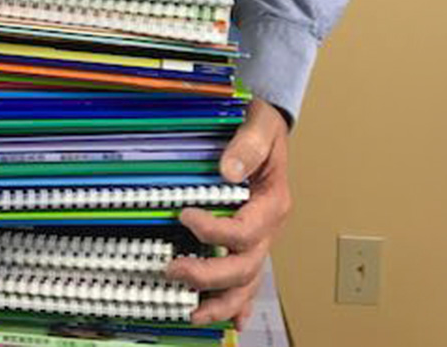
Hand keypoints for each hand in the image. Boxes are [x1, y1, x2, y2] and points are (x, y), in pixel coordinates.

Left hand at [165, 97, 291, 329]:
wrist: (269, 129)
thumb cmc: (263, 126)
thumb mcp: (260, 124)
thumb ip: (248, 145)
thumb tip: (228, 170)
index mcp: (273, 203)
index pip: (245, 231)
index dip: (214, 230)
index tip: (184, 215)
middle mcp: (269, 228)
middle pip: (245, 267)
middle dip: (208, 276)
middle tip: (173, 269)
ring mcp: (261, 240)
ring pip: (247, 283)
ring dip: (221, 302)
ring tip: (192, 313)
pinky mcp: (250, 243)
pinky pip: (248, 281)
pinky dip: (239, 304)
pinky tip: (231, 321)